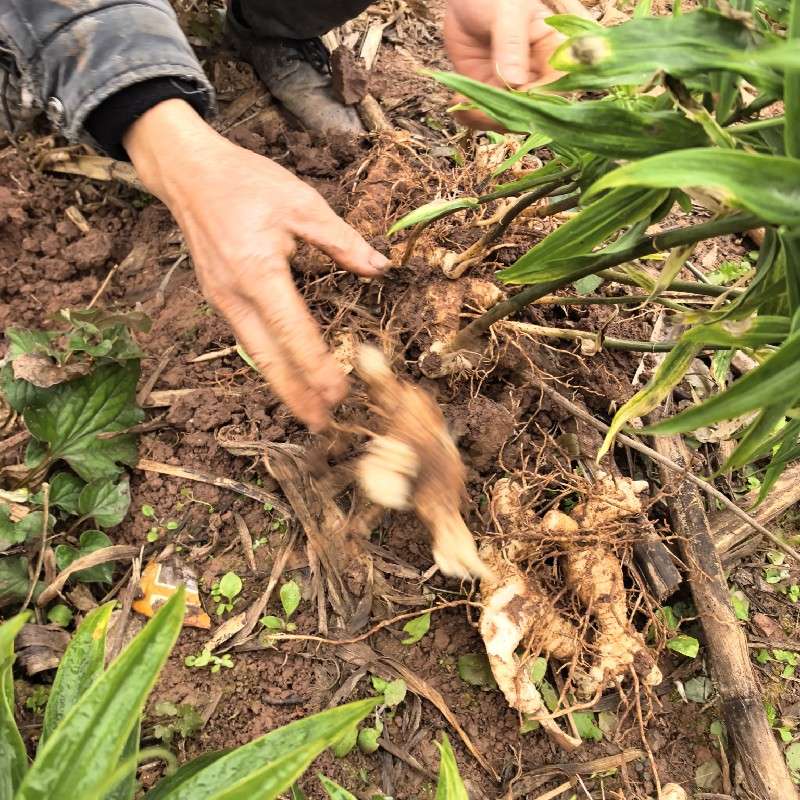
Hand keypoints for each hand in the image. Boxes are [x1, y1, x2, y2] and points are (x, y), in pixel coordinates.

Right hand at [125, 99, 388, 430]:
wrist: (188, 173)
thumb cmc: (246, 181)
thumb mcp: (302, 203)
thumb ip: (342, 241)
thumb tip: (380, 267)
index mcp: (258, 270)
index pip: (294, 332)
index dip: (317, 366)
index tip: (338, 393)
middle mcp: (235, 294)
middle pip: (268, 358)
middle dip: (296, 394)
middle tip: (322, 424)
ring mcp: (222, 299)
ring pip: (255, 354)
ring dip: (282, 384)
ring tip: (307, 411)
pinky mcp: (218, 298)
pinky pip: (247, 338)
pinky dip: (268, 362)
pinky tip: (285, 375)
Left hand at [444, 0, 565, 127]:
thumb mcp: (506, 14)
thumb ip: (511, 44)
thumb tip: (515, 81)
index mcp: (553, 54)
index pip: (556, 89)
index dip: (536, 103)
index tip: (511, 99)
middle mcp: (536, 75)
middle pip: (529, 112)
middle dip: (503, 116)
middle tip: (477, 109)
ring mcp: (512, 87)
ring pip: (505, 119)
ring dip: (482, 118)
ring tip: (461, 103)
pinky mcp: (489, 91)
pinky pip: (483, 114)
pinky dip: (468, 115)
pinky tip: (456, 101)